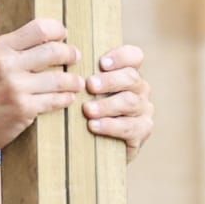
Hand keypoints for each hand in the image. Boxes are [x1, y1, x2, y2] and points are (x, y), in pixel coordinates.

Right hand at [0, 17, 83, 156]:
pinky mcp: (24, 109)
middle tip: (75, 56)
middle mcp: (7, 64)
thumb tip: (48, 36)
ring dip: (74, 80)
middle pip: (54, 50)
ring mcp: (16, 88)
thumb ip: (14, 48)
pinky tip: (68, 97)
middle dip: (70, 53)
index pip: (39, 28)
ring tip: (77, 82)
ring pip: (60, 78)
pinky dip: (66, 98)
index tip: (63, 35)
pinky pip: (56, 100)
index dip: (58, 30)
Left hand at [83, 43, 153, 161]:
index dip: (121, 57)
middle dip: (109, 81)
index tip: (101, 63)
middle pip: (131, 78)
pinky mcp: (142, 131)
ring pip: (130, 102)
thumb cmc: (87, 109)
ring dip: (107, 105)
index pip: (134, 56)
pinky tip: (93, 126)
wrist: (96, 147)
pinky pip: (130, 127)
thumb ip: (81, 74)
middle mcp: (140, 89)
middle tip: (89, 85)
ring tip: (87, 109)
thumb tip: (61, 58)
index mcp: (128, 72)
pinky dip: (110, 126)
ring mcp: (143, 110)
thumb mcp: (85, 90)